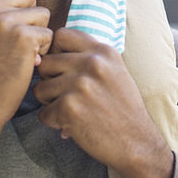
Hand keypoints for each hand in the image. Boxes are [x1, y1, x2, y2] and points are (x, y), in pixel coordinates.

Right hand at [0, 0, 52, 175]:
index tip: (14, 13)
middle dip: (31, 16)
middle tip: (18, 40)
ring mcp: (3, 20)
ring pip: (42, 13)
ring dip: (39, 33)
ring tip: (22, 52)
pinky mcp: (22, 36)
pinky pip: (48, 34)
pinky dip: (43, 50)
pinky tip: (28, 62)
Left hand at [34, 28, 173, 177]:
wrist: (137, 142)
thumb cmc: (123, 107)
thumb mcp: (114, 69)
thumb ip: (89, 56)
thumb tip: (50, 52)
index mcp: (103, 50)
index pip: (61, 35)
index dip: (55, 51)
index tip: (60, 66)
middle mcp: (91, 63)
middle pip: (46, 62)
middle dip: (48, 79)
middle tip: (61, 93)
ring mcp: (80, 85)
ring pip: (40, 88)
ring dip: (49, 102)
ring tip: (67, 109)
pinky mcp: (69, 108)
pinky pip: (43, 113)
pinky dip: (53, 122)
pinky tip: (69, 124)